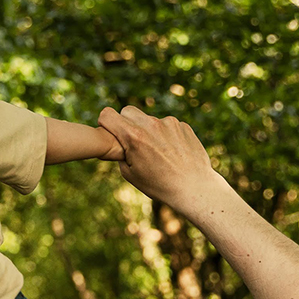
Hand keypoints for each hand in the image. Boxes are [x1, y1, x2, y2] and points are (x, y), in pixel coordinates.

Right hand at [97, 106, 222, 207]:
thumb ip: (120, 152)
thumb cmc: (159, 185)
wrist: (193, 187)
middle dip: (126, 123)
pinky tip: (172, 152)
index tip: (109, 132)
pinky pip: (166, 125)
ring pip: (149, 119)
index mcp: (133, 136)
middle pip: (128, 111)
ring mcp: (169, 122)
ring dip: (148, 130)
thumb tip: (118, 142)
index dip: (105, 123)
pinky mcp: (183, 125)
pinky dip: (165, 135)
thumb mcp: (129, 173)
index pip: (107, 114)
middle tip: (132, 141)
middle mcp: (150, 124)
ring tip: (157, 152)